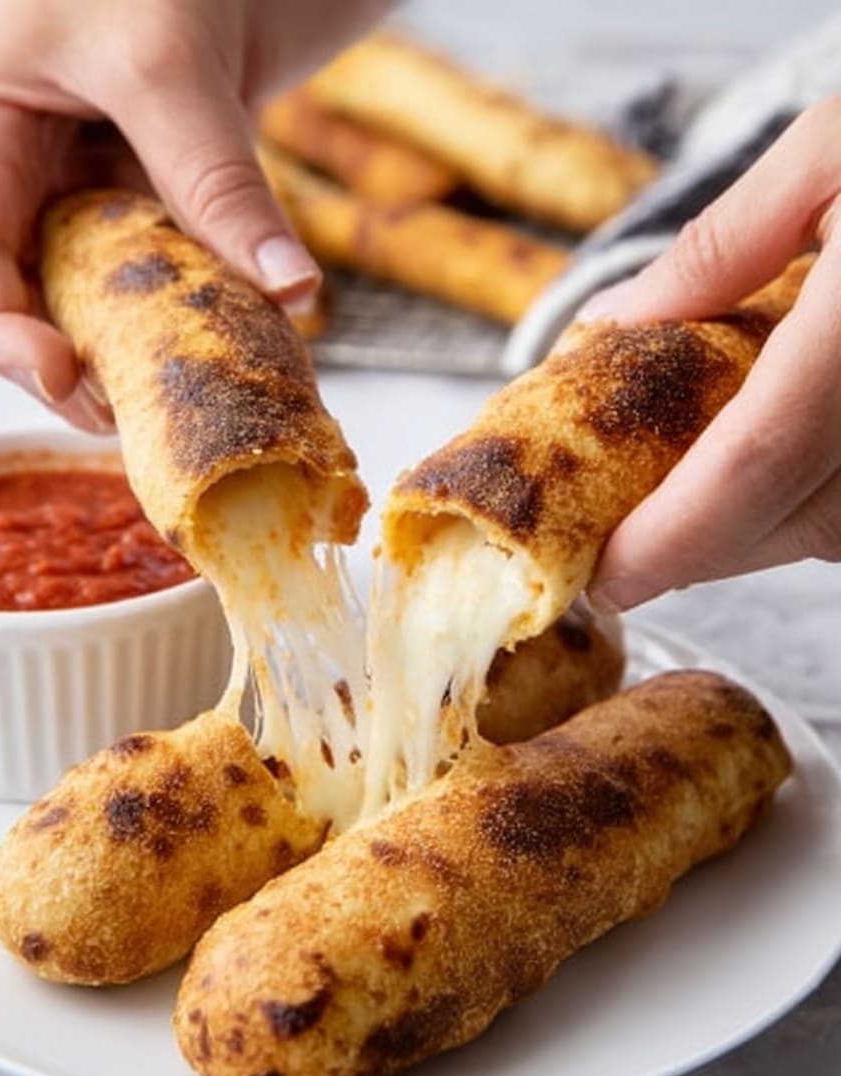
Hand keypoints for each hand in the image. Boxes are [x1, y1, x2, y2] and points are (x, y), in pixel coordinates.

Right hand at [0, 0, 388, 429]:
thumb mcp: (169, 67)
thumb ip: (217, 179)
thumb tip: (290, 288)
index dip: (4, 338)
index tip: (69, 381)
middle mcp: (20, 179)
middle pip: (20, 306)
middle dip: (68, 370)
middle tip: (129, 417)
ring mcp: (82, 201)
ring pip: (87, 310)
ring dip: (129, 361)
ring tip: (174, 400)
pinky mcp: (144, 213)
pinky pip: (152, 289)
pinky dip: (181, 325)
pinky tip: (221, 351)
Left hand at [581, 96, 840, 610]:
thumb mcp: (833, 149)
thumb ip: (722, 244)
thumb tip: (619, 320)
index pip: (755, 462)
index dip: (671, 537)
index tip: (607, 575)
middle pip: (792, 521)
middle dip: (695, 549)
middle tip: (622, 547)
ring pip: (834, 533)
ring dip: (749, 535)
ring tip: (678, 512)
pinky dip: (803, 510)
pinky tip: (760, 484)